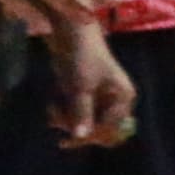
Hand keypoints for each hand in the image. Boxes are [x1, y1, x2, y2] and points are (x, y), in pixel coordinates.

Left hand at [48, 18, 128, 147]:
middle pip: (98, 128)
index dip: (89, 136)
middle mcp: (116, 101)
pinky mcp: (87, 94)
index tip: (66, 140)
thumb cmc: (82, 59)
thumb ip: (81, 113)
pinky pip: (78, 112)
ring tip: (52, 109)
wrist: (71, 34)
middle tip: (55, 120)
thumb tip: (80, 137)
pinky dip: (64, 111)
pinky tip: (54, 104)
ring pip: (85, 121)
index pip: (109, 128)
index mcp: (123, 99)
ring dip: (67, 119)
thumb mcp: (80, 88)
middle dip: (76, 126)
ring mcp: (101, 98)